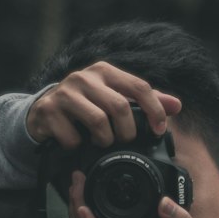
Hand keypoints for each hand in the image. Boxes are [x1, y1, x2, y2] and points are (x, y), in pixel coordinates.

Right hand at [26, 61, 181, 148]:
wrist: (42, 112)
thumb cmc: (85, 105)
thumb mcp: (114, 97)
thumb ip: (144, 101)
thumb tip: (176, 105)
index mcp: (105, 71)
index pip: (139, 87)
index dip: (154, 111)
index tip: (159, 130)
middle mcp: (84, 77)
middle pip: (120, 107)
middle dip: (127, 132)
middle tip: (124, 141)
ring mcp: (64, 93)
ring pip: (98, 121)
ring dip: (104, 140)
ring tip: (101, 142)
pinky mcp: (48, 111)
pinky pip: (73, 137)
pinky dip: (78, 146)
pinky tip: (77, 143)